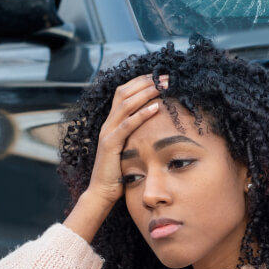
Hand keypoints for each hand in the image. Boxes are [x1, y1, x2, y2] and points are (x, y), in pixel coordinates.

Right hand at [86, 74, 167, 206]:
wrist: (101, 192)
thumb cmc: (119, 173)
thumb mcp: (129, 149)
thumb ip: (137, 136)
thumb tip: (156, 127)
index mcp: (111, 122)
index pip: (124, 92)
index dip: (141, 81)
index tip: (160, 76)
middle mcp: (107, 124)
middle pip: (124, 92)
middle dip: (146, 82)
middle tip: (166, 77)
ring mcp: (107, 132)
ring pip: (126, 104)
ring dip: (146, 93)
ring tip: (163, 86)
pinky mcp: (109, 144)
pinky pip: (127, 125)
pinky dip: (142, 115)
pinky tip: (156, 108)